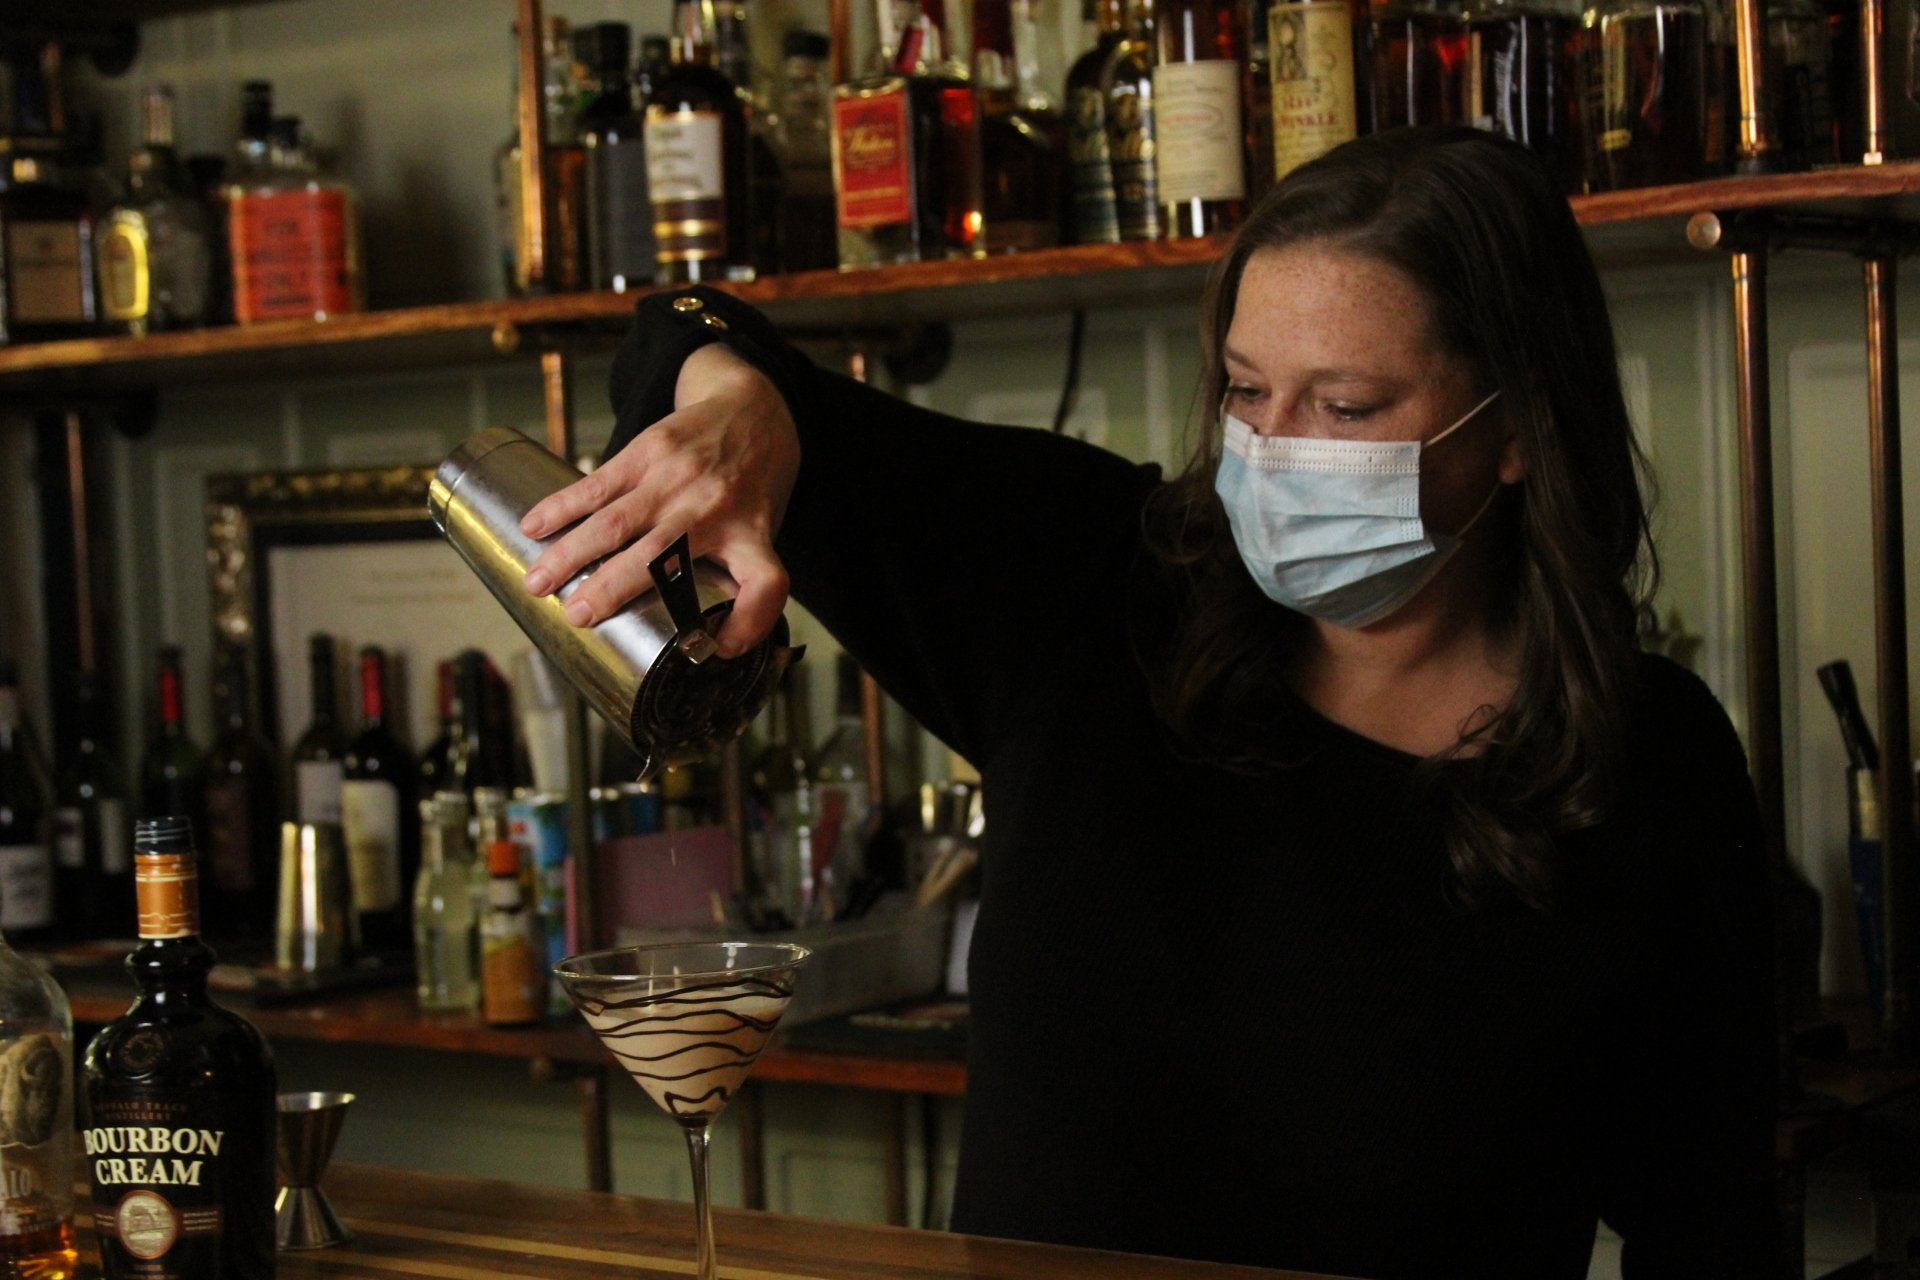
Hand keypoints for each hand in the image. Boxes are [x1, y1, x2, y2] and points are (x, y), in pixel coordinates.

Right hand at [518, 343, 800, 657]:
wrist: (750, 408)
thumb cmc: (752, 485)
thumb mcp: (762, 530)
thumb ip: (738, 578)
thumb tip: (708, 639)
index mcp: (751, 534)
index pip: (765, 582)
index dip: (749, 622)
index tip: (721, 647)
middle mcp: (713, 508)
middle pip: (661, 556)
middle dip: (614, 589)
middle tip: (577, 617)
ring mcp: (677, 478)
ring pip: (616, 522)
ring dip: (572, 554)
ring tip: (537, 584)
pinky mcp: (649, 451)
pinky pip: (599, 483)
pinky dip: (563, 506)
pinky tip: (534, 526)